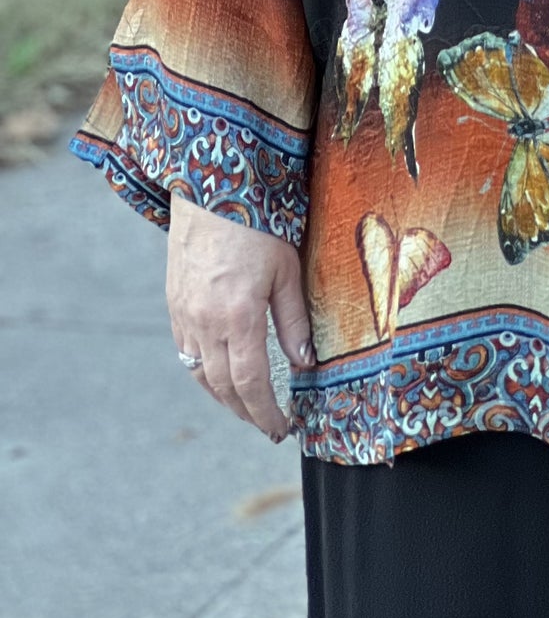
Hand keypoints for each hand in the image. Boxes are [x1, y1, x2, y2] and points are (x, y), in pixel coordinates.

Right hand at [167, 193, 312, 439]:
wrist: (210, 189)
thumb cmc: (258, 223)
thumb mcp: (288, 269)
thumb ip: (294, 319)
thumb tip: (305, 363)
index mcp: (238, 316)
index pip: (250, 383)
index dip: (265, 412)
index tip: (282, 428)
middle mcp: (205, 323)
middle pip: (223, 387)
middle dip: (247, 413)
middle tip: (269, 427)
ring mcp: (185, 315)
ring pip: (200, 375)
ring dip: (224, 398)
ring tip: (249, 408)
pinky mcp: (175, 305)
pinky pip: (186, 353)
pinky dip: (205, 373)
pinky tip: (222, 375)